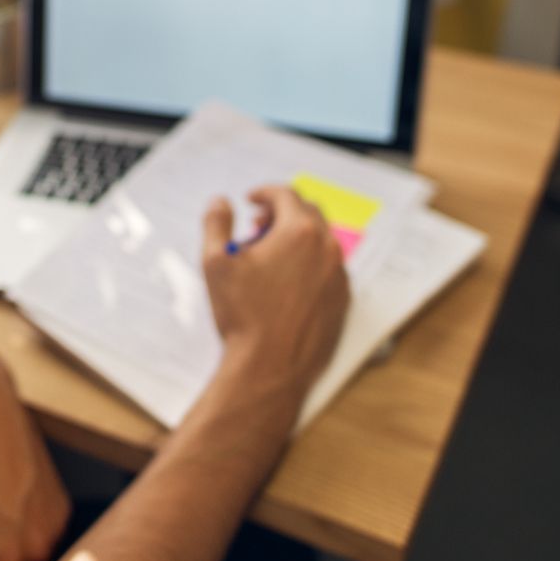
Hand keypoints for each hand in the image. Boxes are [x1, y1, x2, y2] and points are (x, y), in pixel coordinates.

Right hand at [200, 185, 349, 404]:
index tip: (252, 199)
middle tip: (258, 226)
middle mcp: (327, 249)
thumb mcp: (216, 263)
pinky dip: (311, 265)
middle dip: (281, 213)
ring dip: (297, 239)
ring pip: (321, 242)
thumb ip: (216, 224)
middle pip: (308, 214)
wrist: (271, 367)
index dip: (265, 193)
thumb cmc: (244, 317)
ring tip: (270, 257)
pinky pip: (329, 270)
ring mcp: (339, 277)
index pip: (286, 195)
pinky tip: (287, 283)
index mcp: (299, 233)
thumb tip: (221, 203)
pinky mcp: (343, 301)